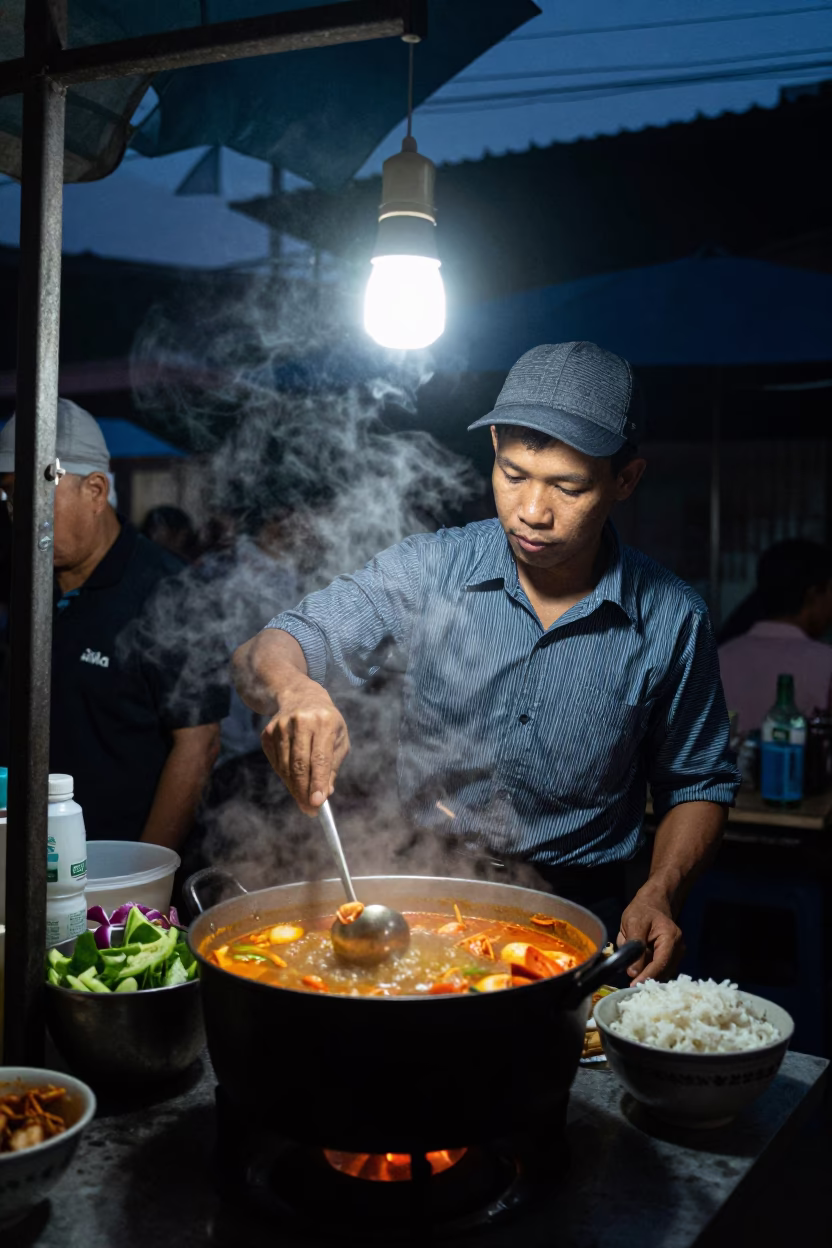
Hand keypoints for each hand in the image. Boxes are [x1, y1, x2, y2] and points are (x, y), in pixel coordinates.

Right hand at [261, 681, 350, 815]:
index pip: (320, 757)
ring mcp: (281, 726)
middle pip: (299, 764)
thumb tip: (325, 793)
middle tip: (310, 810)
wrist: (300, 695)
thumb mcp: (338, 739)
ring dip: (294, 787)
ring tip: (304, 800)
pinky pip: (276, 763)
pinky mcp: (267, 733)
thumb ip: (333, 766)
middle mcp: (301, 721)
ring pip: (286, 766)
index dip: (318, 782)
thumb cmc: (326, 722)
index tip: (318, 803)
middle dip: (304, 791)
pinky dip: (285, 777)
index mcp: (324, 721)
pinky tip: (293, 781)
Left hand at [617, 887, 684, 983]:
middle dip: (647, 979)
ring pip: (662, 973)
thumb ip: (634, 946)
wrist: (653, 903)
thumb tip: (632, 972)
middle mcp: (678, 948)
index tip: (634, 986)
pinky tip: (638, 972)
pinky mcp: (671, 957)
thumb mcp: (633, 923)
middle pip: (663, 971)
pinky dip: (650, 972)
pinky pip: (661, 969)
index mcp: (671, 937)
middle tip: (629, 987)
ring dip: (648, 976)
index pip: (661, 962)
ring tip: (632, 978)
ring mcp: (677, 953)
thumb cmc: (642, 910)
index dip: (647, 976)